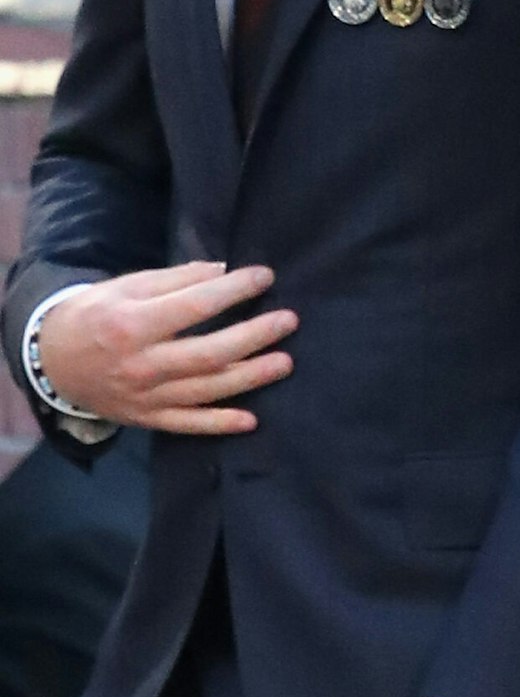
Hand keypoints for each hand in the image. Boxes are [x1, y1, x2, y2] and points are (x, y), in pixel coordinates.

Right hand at [39, 262, 296, 434]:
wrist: (52, 361)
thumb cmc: (95, 314)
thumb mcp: (126, 287)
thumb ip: (175, 280)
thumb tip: (222, 271)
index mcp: (134, 324)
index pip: (195, 307)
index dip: (234, 290)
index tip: (265, 276)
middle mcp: (143, 364)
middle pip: (210, 353)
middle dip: (255, 336)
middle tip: (289, 321)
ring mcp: (146, 397)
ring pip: (207, 390)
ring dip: (251, 377)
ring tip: (285, 362)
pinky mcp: (147, 419)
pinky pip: (188, 425)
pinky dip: (219, 424)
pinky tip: (251, 420)